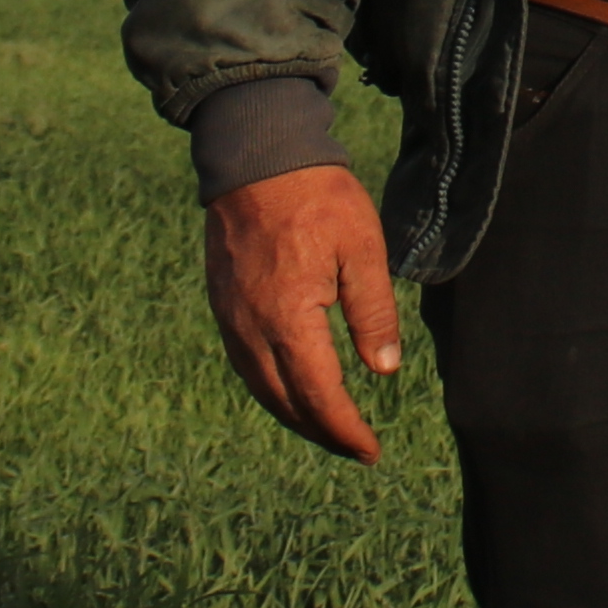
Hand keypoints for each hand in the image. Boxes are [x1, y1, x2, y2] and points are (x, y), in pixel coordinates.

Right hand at [203, 164, 403, 463]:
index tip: (371, 450)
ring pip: (262, 389)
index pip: (319, 395)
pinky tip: (294, 391)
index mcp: (289, 318)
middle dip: (323, 433)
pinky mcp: (223, 307)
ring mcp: (231, 319)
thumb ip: (373, 312)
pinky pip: (247, 365)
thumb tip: (384, 370)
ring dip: (296, 416)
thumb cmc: (317, 197)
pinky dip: (273, 390)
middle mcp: (251, 329)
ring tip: (330, 430)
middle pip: (286, 403)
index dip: (346, 429)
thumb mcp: (362, 248)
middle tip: (357, 449)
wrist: (257, 157)